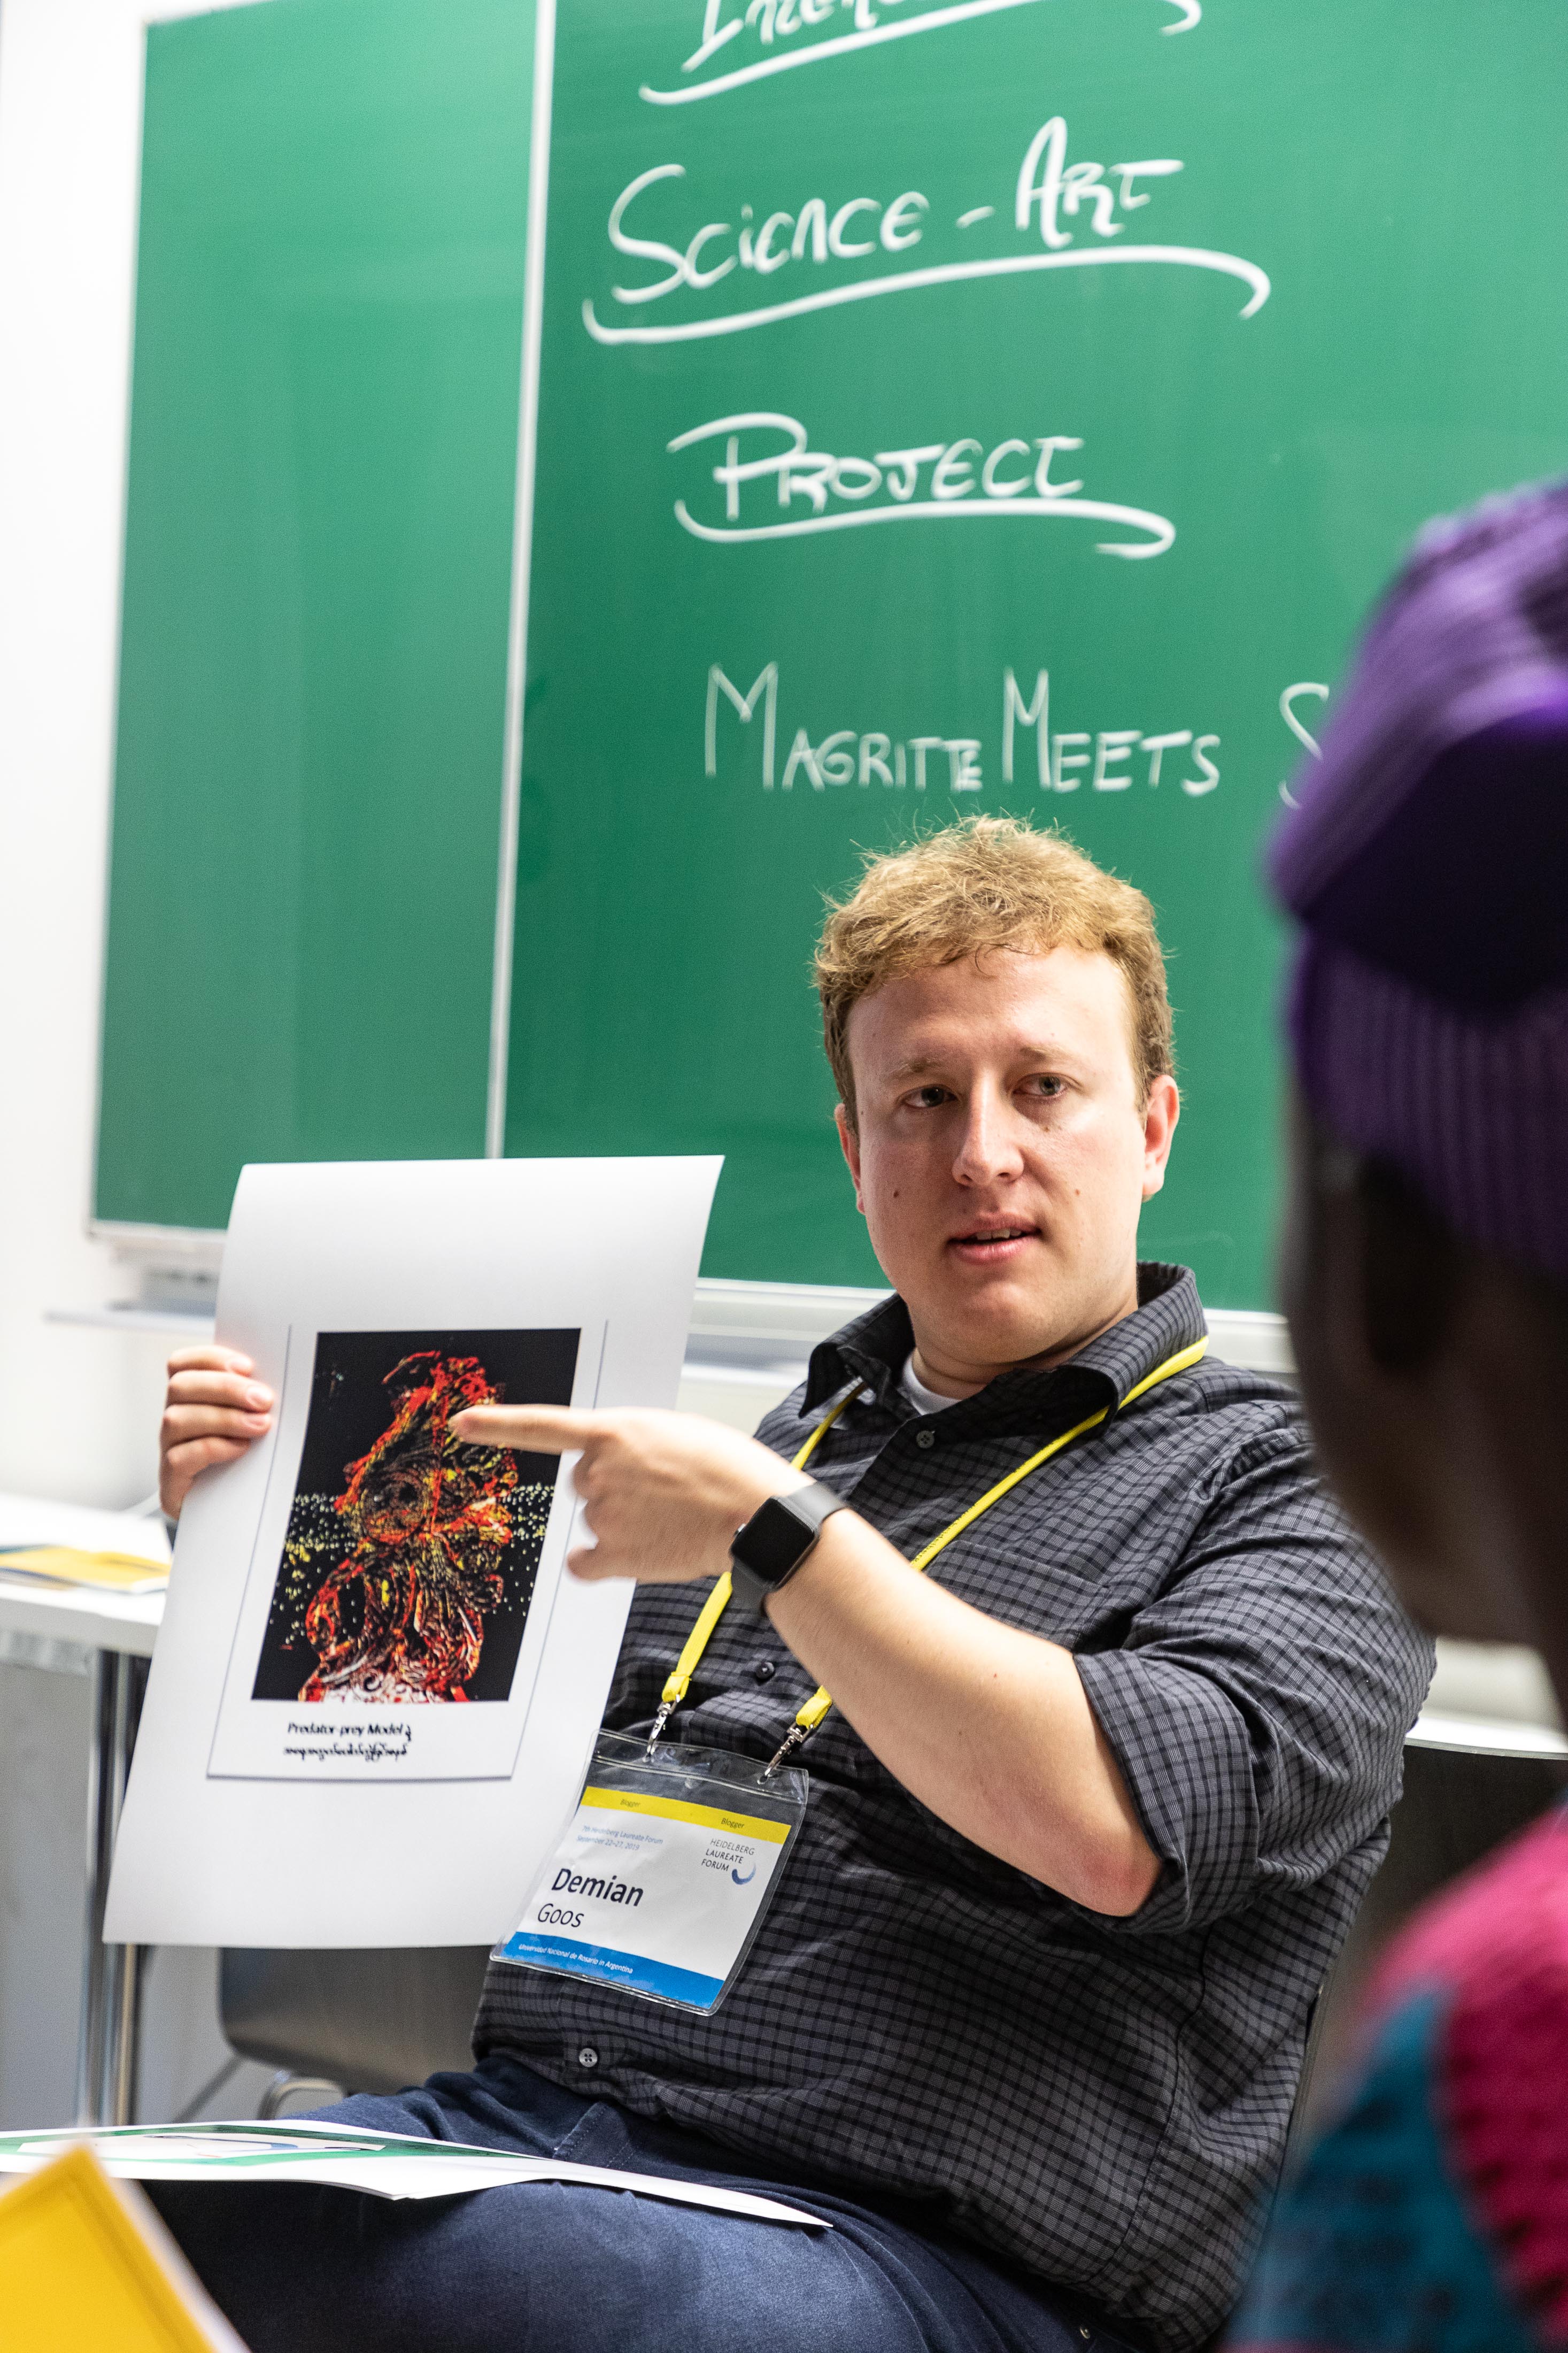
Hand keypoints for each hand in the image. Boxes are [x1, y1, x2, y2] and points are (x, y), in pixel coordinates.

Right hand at [160, 1347, 274, 1518]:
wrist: (236, 1514)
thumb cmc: (248, 1461)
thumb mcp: (252, 1422)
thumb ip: (251, 1398)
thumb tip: (268, 1380)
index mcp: (191, 1399)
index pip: (182, 1364)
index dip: (212, 1359)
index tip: (248, 1366)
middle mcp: (174, 1421)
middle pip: (181, 1387)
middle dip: (226, 1388)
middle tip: (264, 1400)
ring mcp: (168, 1451)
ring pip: (176, 1419)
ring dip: (224, 1417)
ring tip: (259, 1426)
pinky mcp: (171, 1482)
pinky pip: (179, 1457)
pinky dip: (213, 1447)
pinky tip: (240, 1449)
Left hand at [449, 1405, 804, 1583]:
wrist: (756, 1514)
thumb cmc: (728, 1469)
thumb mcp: (677, 1432)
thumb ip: (634, 1443)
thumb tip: (618, 1467)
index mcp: (614, 1432)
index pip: (542, 1426)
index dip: (497, 1425)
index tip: (461, 1423)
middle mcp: (599, 1473)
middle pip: (583, 1482)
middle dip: (612, 1485)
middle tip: (660, 1491)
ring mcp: (603, 1516)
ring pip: (595, 1519)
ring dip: (624, 1520)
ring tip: (671, 1517)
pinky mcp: (614, 1556)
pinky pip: (585, 1562)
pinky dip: (600, 1562)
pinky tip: (636, 1554)